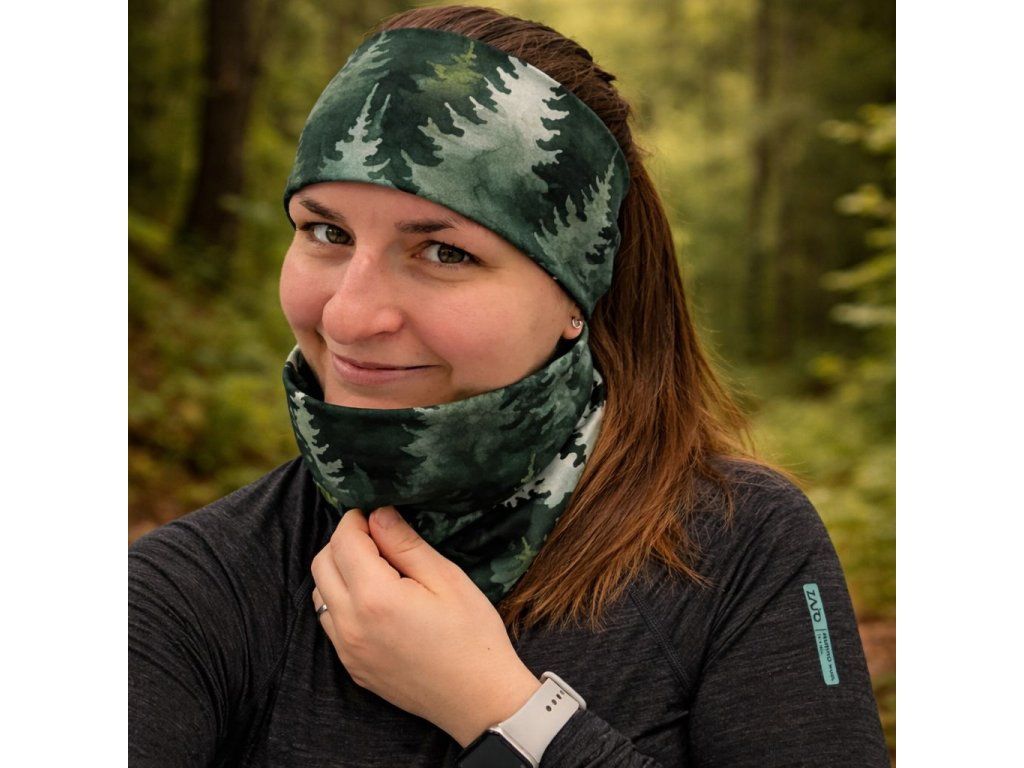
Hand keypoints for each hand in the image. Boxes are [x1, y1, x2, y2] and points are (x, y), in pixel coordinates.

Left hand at [311, 506, 541, 746]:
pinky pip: (331, 624)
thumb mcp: (446, 579)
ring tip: (376, 569)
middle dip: (342, 542)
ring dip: (338, 572)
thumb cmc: (472, 636)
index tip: (376, 513)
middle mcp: (350, 624)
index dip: (356, 519)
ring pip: (320, 594)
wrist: (479, 700)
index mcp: (375, 597)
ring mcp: (348, 651)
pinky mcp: (352, 668)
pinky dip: (341, 602)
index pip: (343, 541)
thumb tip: (378, 514)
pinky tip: (375, 601)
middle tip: (377, 538)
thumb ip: (406, 544)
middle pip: (321, 565)